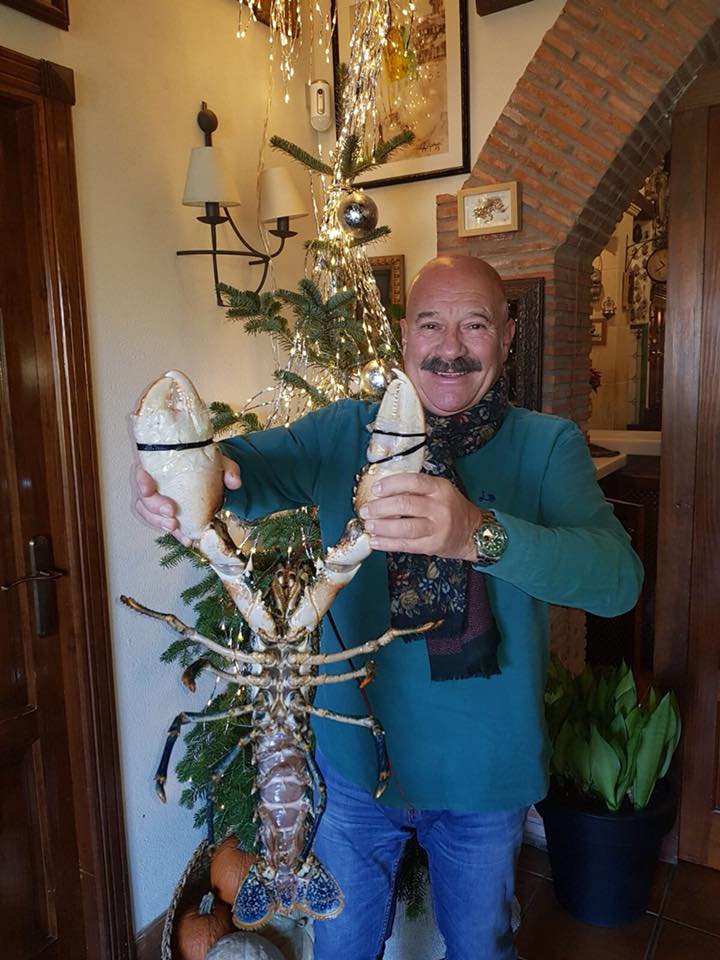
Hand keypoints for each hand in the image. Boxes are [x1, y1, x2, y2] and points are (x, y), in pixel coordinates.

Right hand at [133, 457, 240, 546]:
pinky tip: (185, 538)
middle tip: (172, 514)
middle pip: (143, 497)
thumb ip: (228, 469)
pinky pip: (161, 524)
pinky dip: (173, 533)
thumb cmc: (206, 465)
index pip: (141, 471)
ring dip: (159, 523)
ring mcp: (156, 499)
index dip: (141, 481)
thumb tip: (234, 482)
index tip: (149, 489)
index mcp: (161, 465)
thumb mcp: (219, 462)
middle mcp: (154, 482)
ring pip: (147, 514)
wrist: (209, 476)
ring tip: (175, 528)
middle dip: (155, 509)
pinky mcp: (164, 514)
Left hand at [358, 474, 482, 560]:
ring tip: (369, 525)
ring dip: (382, 527)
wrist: (473, 532)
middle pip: (405, 505)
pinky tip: (375, 541)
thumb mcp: (439, 491)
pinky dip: (387, 543)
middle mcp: (440, 507)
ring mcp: (437, 528)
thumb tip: (381, 492)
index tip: (375, 489)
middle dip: (380, 508)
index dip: (391, 485)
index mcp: (440, 488)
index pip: (412, 481)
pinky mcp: (433, 545)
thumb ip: (415, 489)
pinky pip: (406, 545)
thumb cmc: (451, 509)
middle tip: (365, 510)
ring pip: (404, 527)